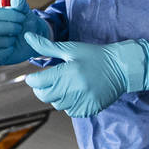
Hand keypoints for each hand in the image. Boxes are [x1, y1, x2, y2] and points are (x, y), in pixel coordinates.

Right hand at [0, 0, 51, 65]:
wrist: (32, 39)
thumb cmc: (25, 23)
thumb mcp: (24, 12)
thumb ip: (20, 3)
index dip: (10, 16)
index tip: (22, 17)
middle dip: (9, 28)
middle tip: (20, 28)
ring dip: (9, 40)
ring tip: (15, 39)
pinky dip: (4, 53)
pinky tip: (11, 48)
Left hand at [23, 32, 148, 118]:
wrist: (121, 68)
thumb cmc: (94, 56)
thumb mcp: (70, 48)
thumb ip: (46, 46)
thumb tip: (27, 36)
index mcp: (67, 72)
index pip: (38, 82)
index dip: (32, 79)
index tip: (34, 76)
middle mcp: (74, 89)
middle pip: (44, 96)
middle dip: (42, 89)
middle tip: (48, 81)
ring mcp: (82, 101)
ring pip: (57, 104)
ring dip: (56, 96)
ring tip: (66, 85)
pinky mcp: (89, 109)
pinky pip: (70, 111)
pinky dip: (69, 103)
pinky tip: (77, 92)